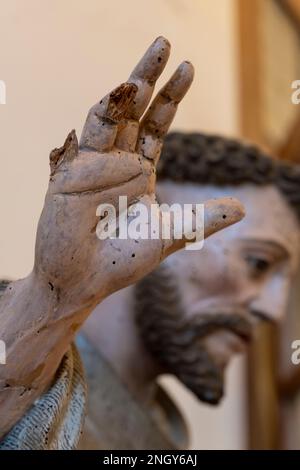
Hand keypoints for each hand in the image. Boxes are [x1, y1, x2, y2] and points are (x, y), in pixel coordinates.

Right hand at [34, 37, 243, 312]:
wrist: (84, 282)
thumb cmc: (123, 260)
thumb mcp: (170, 234)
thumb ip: (202, 220)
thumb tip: (242, 208)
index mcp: (139, 171)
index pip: (156, 125)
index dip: (171, 97)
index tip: (188, 67)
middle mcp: (115, 163)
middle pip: (132, 112)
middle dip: (146, 78)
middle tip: (163, 43)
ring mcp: (90, 168)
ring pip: (105, 121)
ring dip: (120, 99)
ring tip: (138, 80)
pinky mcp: (66, 179)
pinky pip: (76, 148)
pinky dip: (86, 132)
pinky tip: (102, 113)